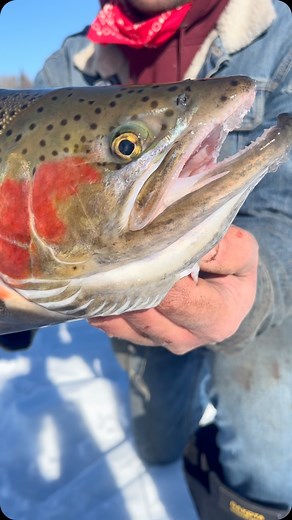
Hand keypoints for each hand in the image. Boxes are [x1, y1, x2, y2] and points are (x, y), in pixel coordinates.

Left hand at [89, 225, 258, 353]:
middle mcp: (191, 337)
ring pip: (128, 324)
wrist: (225, 288)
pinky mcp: (144, 338)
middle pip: (148, 315)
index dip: (157, 276)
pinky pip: (116, 328)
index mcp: (219, 317)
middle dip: (129, 286)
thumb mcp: (241, 251)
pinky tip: (96, 291)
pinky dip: (104, 309)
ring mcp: (164, 342)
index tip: (140, 249)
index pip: (179, 299)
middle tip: (110, 257)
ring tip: (99, 271)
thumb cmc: (232, 265)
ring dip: (112, 299)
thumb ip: (223, 250)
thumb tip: (186, 250)